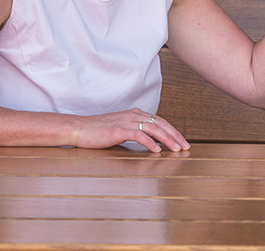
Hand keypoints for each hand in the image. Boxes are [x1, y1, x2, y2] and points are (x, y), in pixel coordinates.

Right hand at [73, 109, 189, 152]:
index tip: (182, 141)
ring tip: (176, 149)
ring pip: (154, 128)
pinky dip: (150, 142)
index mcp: (135, 114)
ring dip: (167, 139)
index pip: (160, 120)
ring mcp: (126, 121)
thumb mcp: (120, 129)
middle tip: (186, 146)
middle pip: (161, 123)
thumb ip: (134, 132)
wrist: (79, 128)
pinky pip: (139, 135)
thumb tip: (149, 141)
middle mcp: (133, 115)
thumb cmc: (97, 131)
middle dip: (175, 135)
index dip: (173, 130)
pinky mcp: (118, 130)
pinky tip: (157, 150)